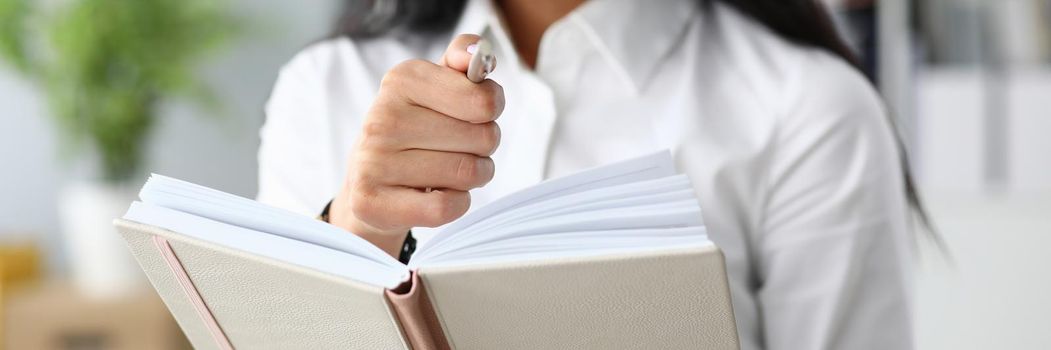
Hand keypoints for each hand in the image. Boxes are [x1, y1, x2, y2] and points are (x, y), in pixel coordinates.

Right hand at [330, 34, 502, 256]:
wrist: (370, 182)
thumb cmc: (416, 130)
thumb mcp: (437, 88)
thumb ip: (462, 61)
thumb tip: (477, 52)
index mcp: (402, 80)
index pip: (484, 100)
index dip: (491, 110)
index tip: (475, 113)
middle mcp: (382, 118)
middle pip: (483, 139)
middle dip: (483, 147)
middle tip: (459, 148)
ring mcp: (372, 161)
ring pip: (468, 173)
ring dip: (472, 176)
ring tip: (448, 171)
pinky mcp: (372, 202)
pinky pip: (448, 206)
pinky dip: (456, 203)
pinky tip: (437, 194)